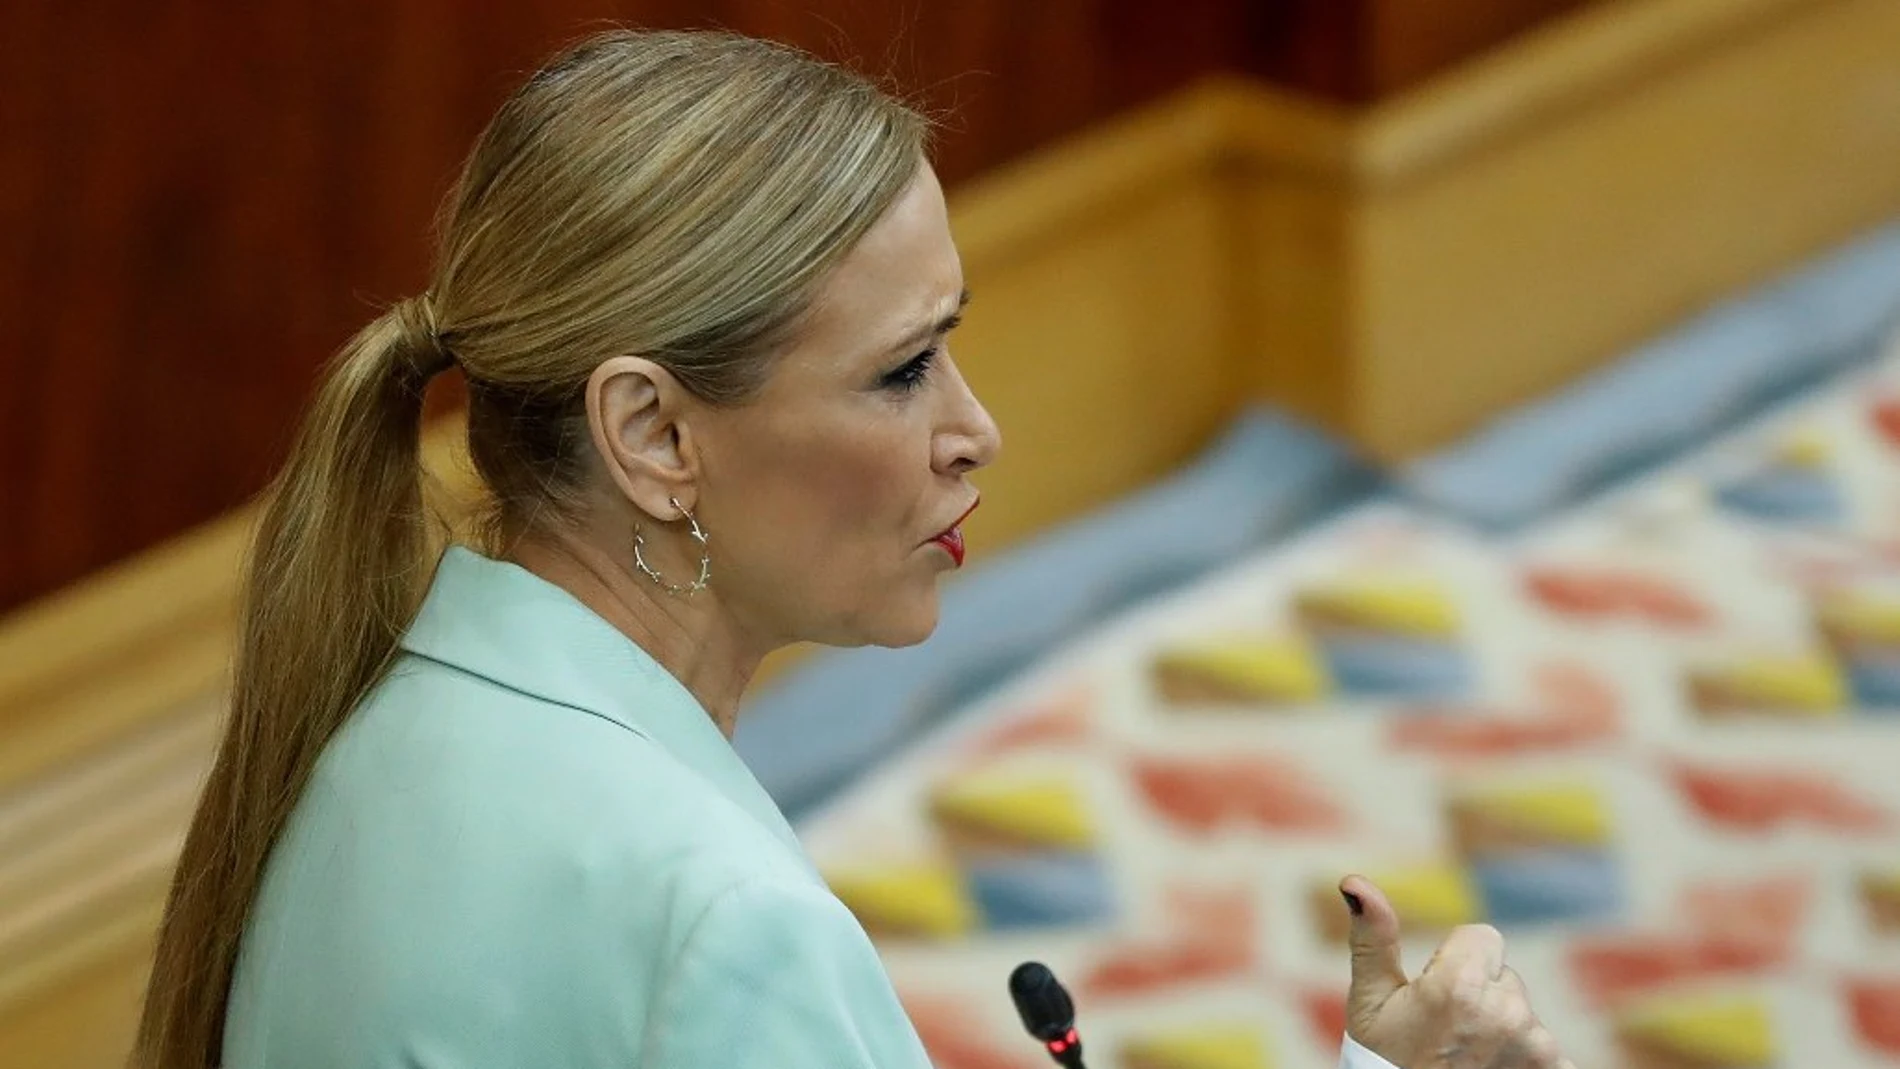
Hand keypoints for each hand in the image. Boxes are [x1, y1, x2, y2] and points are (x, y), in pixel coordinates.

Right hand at [1340, 875, 1573, 1068]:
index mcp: (1461, 985)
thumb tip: (1352, 882)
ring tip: (1467, 1058)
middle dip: (1480, 996)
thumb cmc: (1384, 1060)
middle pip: (1503, 976)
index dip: (1455, 962)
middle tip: (1447, 1034)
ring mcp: (1538, 1048)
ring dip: (1502, 1029)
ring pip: (1522, 1012)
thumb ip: (1372, 937)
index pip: (1483, 937)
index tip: (1436, 997)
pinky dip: (1527, 1061)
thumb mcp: (1370, 1000)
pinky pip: (1550, 1051)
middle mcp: (1507, 1013)